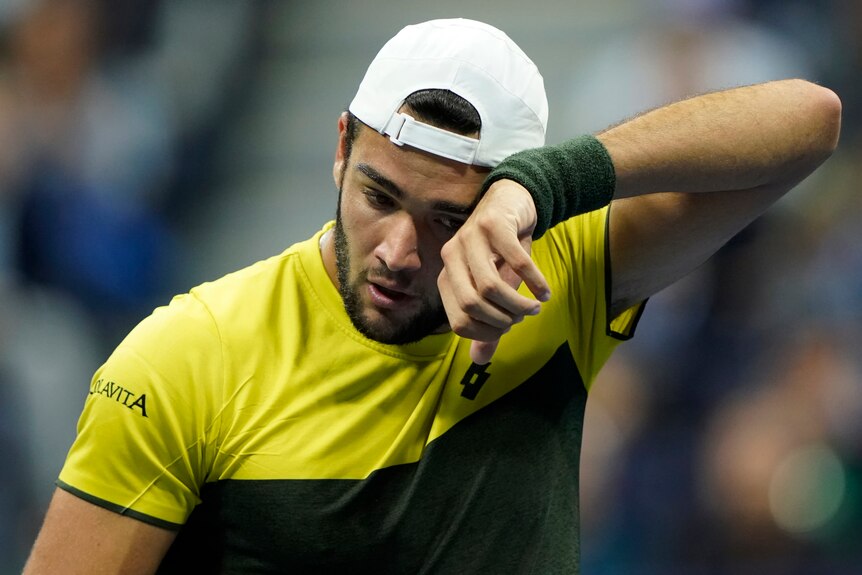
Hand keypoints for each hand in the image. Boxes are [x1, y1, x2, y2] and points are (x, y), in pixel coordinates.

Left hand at [438, 179, 550, 363]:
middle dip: (502, 320)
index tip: (507, 330)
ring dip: (518, 303)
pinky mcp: (494, 224)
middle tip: (523, 317)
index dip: (485, 333)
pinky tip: (545, 291)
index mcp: (446, 276)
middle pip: (472, 305)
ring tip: (535, 307)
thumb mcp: (495, 286)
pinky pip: (515, 262)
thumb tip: (479, 362)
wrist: (513, 202)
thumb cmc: (502, 250)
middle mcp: (451, 256)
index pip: (458, 322)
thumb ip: (487, 324)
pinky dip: (534, 281)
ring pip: (490, 286)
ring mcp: (470, 238)